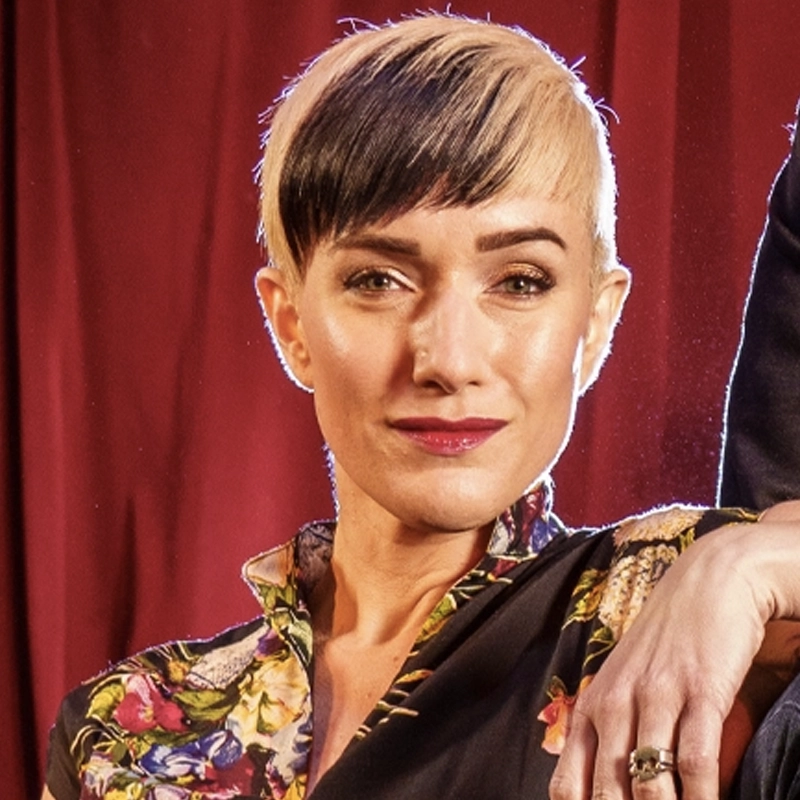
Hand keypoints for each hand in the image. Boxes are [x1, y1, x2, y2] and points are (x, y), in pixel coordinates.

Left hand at [549, 512, 799, 799]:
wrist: (708, 582)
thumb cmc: (665, 639)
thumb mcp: (626, 681)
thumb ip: (613, 731)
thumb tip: (607, 787)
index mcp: (593, 706)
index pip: (570, 784)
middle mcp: (616, 703)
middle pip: (609, 792)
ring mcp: (657, 696)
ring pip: (650, 782)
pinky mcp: (699, 690)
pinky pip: (696, 759)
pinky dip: (701, 797)